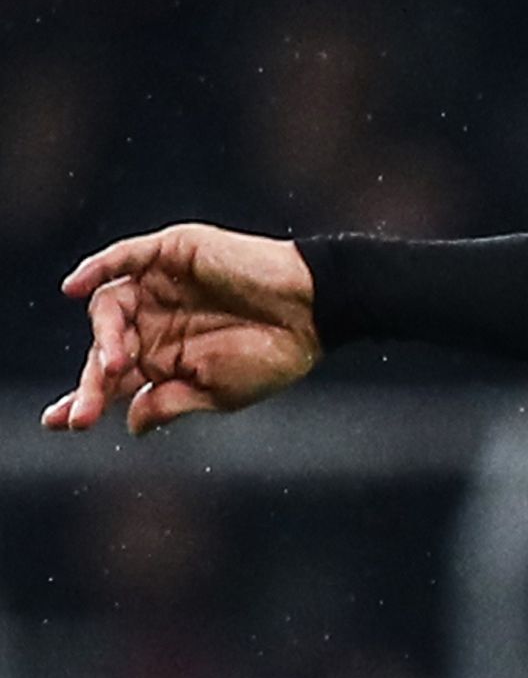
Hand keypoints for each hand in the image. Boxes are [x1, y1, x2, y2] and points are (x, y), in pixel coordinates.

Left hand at [46, 226, 323, 434]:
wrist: (316, 309)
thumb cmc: (276, 354)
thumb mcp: (218, 391)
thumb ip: (170, 403)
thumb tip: (130, 425)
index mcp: (165, 357)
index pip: (111, 378)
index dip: (85, 399)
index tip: (62, 424)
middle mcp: (156, 320)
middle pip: (104, 347)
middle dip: (90, 383)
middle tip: (83, 414)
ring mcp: (162, 285)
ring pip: (110, 307)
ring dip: (103, 338)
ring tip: (115, 364)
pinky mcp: (174, 252)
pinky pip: (125, 257)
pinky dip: (98, 266)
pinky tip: (74, 286)